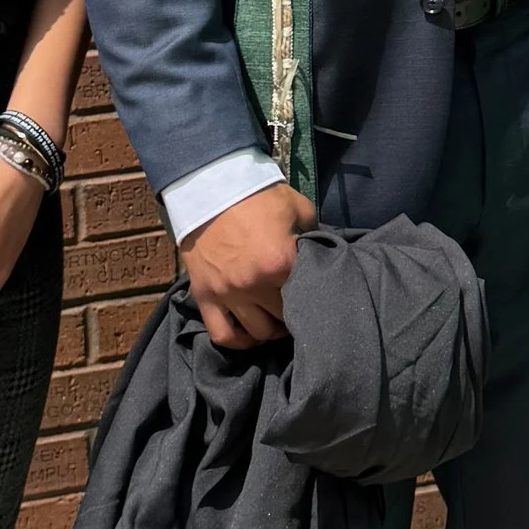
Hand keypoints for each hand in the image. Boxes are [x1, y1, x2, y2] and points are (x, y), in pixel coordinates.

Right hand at [185, 182, 315, 349]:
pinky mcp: (205, 297)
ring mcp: (228, 294)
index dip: (316, 299)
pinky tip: (249, 334)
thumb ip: (314, 239)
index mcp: (281, 264)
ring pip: (257, 333)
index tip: (318, 299)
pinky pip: (223, 335)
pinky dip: (238, 341)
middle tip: (298, 310)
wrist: (211, 187)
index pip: (308, 298)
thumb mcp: (300, 210)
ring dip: (270, 331)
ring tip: (276, 321)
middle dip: (294, 317)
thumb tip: (323, 261)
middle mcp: (254, 285)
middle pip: (284, 319)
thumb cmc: (260, 197)